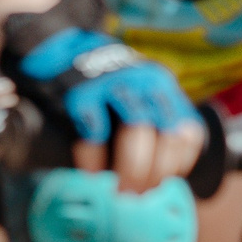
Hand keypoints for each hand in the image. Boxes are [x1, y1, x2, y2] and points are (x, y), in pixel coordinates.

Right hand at [1, 5, 203, 193]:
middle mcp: (144, 81)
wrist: (54, 47)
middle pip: (166, 134)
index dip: (177, 164)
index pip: (187, 131)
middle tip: (139, 194)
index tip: (161, 184)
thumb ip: (150, 119)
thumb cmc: (98, 83)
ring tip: (119, 189)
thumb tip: (158, 174)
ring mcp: (112, 84)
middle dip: (155, 171)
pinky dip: (93, 159)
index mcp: (162, 85)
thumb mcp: (134, 90)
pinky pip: (94, 133)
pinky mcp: (80, 93)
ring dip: (131, 168)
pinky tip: (91, 173)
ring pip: (136, 131)